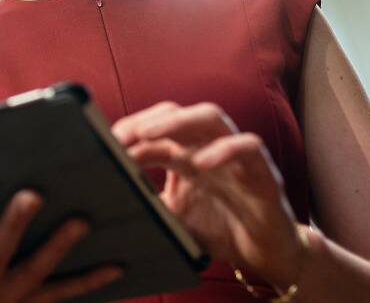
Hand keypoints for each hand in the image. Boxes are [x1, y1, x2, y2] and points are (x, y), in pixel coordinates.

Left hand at [110, 101, 308, 287]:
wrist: (265, 256)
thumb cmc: (218, 230)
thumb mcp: (172, 218)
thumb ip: (146, 204)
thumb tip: (106, 201)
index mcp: (185, 154)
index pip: (154, 128)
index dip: (129, 133)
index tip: (104, 144)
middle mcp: (208, 147)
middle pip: (177, 113)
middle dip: (146, 119)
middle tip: (119, 136)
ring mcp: (235, 155)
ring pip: (211, 117)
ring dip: (177, 121)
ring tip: (147, 134)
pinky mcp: (263, 171)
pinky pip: (248, 147)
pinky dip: (225, 149)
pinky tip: (201, 162)